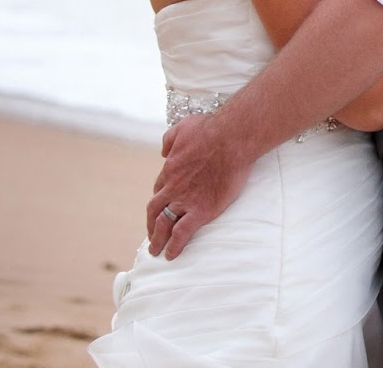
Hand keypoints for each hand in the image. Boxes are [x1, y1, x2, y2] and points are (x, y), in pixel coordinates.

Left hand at [145, 113, 250, 259]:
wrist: (231, 138)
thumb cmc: (210, 128)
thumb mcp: (183, 127)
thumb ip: (169, 139)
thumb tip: (163, 150)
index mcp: (170, 169)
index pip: (160, 188)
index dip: (161, 198)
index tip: (163, 205)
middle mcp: (172, 187)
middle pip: (155, 210)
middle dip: (151, 224)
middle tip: (151, 235)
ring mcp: (185, 200)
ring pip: (163, 224)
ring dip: (157, 239)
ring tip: (155, 251)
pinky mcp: (201, 211)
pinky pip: (182, 234)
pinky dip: (175, 246)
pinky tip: (171, 255)